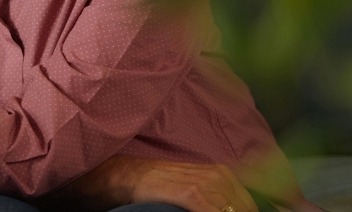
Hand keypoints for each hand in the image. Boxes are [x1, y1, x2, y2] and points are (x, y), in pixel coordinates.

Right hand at [110, 157, 256, 211]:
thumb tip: (237, 210)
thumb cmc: (162, 185)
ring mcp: (206, 184)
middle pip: (245, 209)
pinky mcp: (192, 193)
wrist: (131, 176)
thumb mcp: (196, 186)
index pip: (251, 205)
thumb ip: (219, 197)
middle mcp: (219, 176)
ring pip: (233, 211)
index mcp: (223, 174)